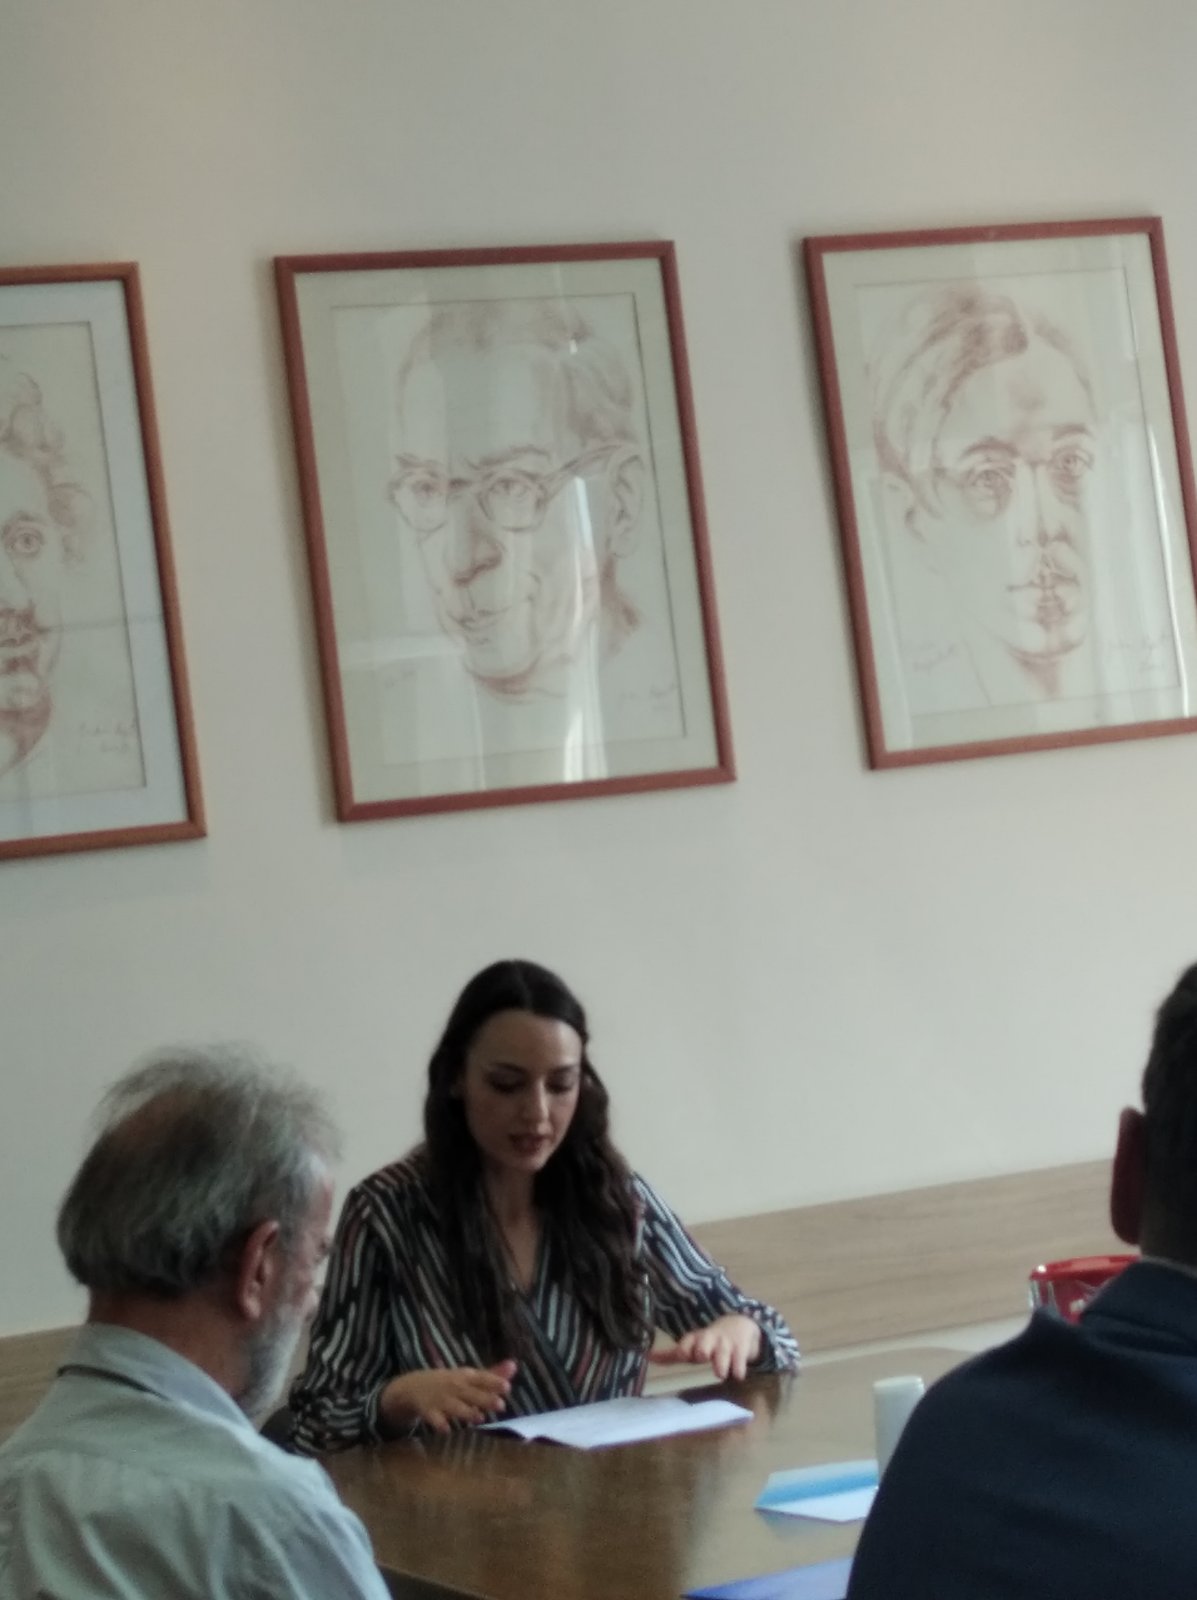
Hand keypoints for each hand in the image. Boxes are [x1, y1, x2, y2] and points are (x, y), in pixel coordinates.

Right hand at [380, 1359, 517, 1434]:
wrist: (412, 1387)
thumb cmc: (448, 1383)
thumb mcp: (467, 1376)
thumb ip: (491, 1374)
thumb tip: (514, 1366)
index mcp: (464, 1376)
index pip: (481, 1377)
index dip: (493, 1381)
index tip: (507, 1386)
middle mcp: (454, 1386)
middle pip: (470, 1392)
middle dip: (484, 1398)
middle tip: (501, 1405)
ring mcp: (440, 1399)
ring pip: (455, 1407)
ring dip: (466, 1412)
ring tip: (479, 1418)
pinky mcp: (428, 1412)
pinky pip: (434, 1419)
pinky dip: (439, 1424)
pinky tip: (446, 1429)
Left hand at [648, 1314, 761, 1381]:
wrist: (739, 1326)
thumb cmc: (709, 1341)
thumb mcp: (691, 1345)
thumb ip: (670, 1355)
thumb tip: (645, 1357)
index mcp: (695, 1339)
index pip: (686, 1344)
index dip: (684, 1350)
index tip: (683, 1355)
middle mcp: (709, 1340)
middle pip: (704, 1345)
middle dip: (703, 1351)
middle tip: (703, 1357)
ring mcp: (726, 1344)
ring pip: (723, 1353)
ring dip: (721, 1364)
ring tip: (720, 1373)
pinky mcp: (741, 1349)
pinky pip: (740, 1361)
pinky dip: (739, 1369)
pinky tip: (738, 1375)